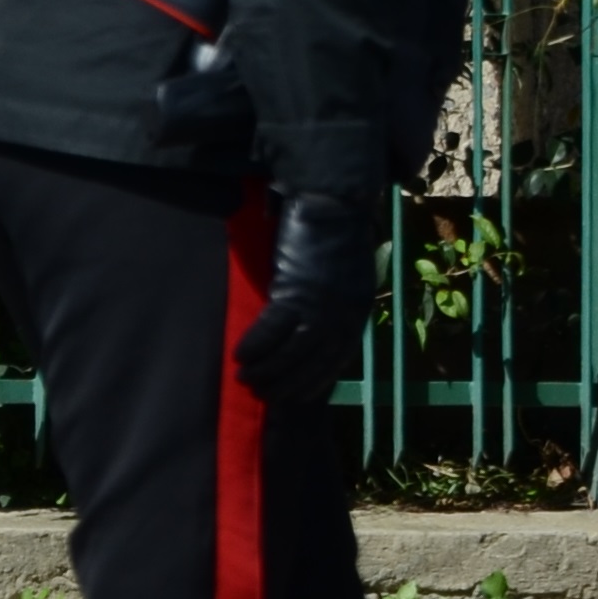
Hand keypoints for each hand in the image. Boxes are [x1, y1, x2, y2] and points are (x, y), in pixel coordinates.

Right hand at [233, 191, 376, 406]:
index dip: (313, 381)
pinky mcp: (297, 292)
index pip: (336, 360)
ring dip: (267, 370)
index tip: (293, 397)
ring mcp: (322, 307)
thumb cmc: (335, 231)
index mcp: (358, 311)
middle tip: (262, 395)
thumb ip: (332, 300)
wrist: (334, 201)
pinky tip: (239, 355)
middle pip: (313, 362)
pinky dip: (256, 345)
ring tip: (245, 380)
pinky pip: (272, 329)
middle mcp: (344, 315)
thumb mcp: (343, 274)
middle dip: (287, 384)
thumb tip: (308, 323)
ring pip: (292, 352)